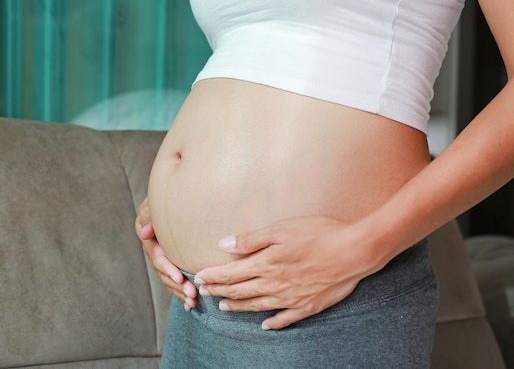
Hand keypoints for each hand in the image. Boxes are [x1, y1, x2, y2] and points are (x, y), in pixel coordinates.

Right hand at [135, 197, 197, 309]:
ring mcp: (163, 256)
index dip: (168, 268)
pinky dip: (181, 291)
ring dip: (180, 292)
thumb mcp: (155, 202)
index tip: (180, 277)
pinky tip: (190, 304)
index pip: (157, 256)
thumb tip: (145, 232)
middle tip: (192, 295)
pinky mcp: (172, 260)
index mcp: (148, 236)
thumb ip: (148, 215)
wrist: (176, 195)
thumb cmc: (167, 196)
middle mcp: (154, 248)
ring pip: (169, 278)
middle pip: (164, 272)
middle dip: (177, 285)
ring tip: (192, 302)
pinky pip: (175, 278)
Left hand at [194, 216, 381, 329]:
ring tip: (225, 306)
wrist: (355, 251)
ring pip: (258, 305)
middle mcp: (275, 284)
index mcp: (266, 263)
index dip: (213, 276)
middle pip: (240, 290)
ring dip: (238, 306)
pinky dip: (273, 322)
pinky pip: (285, 318)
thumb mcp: (282, 229)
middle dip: (219, 290)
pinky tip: (266, 325)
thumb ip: (251, 239)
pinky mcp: (308, 305)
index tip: (199, 277)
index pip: (231, 273)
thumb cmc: (319, 234)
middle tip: (204, 292)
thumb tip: (224, 244)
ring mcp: (291, 298)